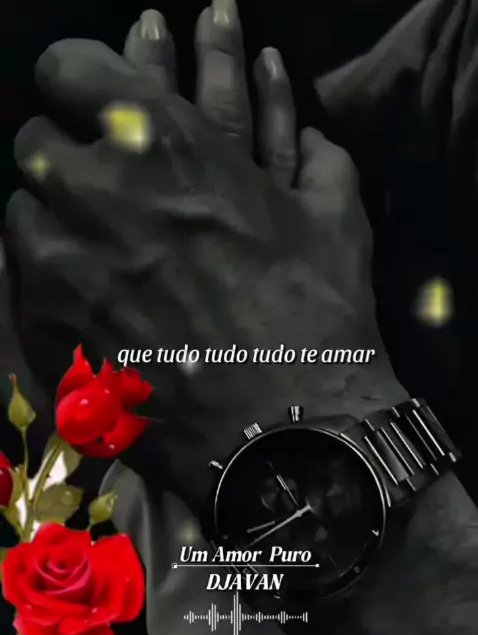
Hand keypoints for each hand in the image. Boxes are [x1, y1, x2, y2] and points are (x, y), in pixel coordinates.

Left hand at [5, 5, 406, 512]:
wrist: (286, 430)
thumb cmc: (317, 317)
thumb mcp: (334, 222)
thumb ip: (316, 162)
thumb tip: (313, 141)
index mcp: (163, 141)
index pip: (68, 68)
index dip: (82, 85)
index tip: (99, 110)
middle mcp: (95, 189)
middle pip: (38, 144)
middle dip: (70, 162)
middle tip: (109, 196)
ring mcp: (61, 264)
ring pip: (23, 215)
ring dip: (55, 225)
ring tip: (97, 256)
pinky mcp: (47, 331)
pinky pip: (26, 285)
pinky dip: (52, 286)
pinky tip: (94, 309)